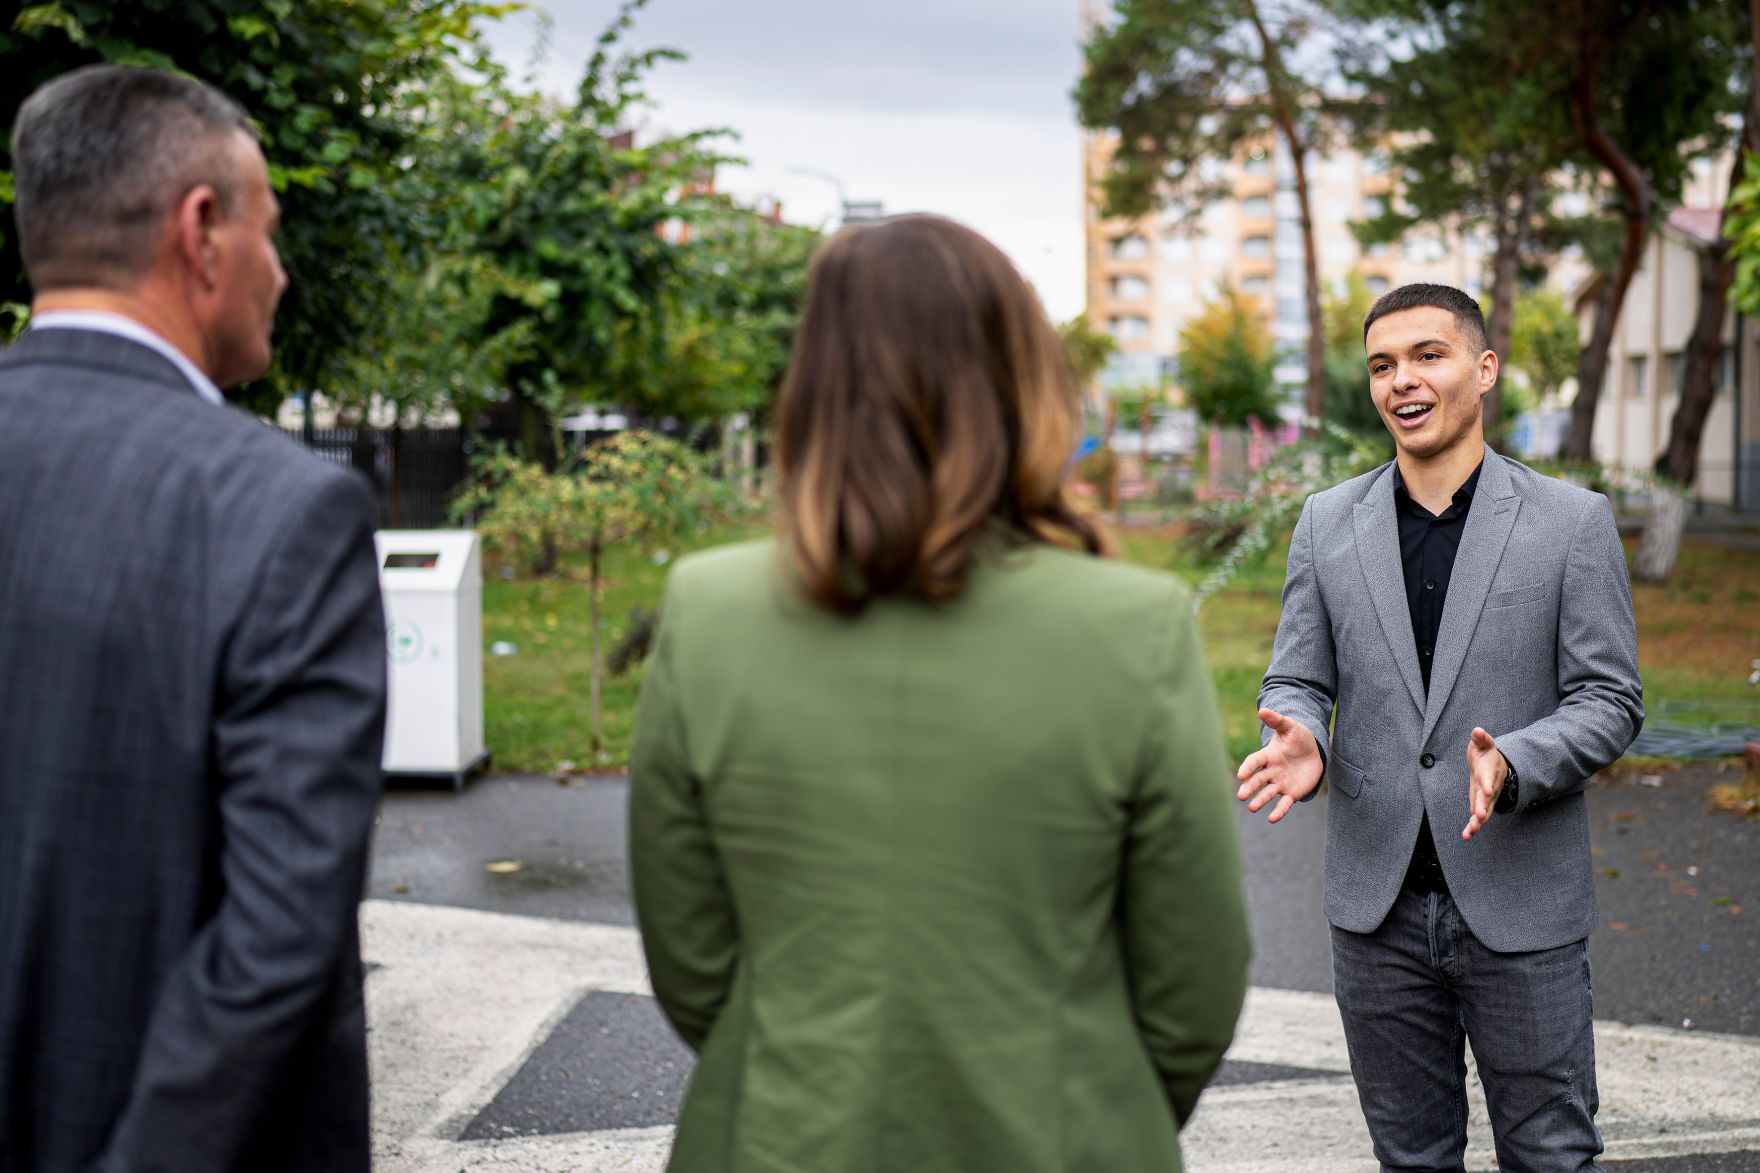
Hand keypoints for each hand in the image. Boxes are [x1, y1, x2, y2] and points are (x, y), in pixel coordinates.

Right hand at [1236, 708, 1323, 823]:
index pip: (1255, 762)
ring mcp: (1280, 783)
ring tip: (1252, 808)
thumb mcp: (1290, 727)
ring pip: (1268, 793)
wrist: (1312, 752)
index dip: (1248, 768)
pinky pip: (1284, 804)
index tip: (1240, 775)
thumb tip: (1262, 710)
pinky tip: (1272, 818)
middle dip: (1250, 787)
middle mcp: (1271, 771)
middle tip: (1241, 796)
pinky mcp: (1291, 793)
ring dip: (1260, 800)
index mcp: (1268, 756)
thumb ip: (1277, 720)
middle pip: (1258, 780)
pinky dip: (1278, 811)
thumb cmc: (1298, 737)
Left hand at [1462, 727, 1506, 841]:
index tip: (1487, 791)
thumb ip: (1480, 738)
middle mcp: (1490, 786)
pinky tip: (1466, 836)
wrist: (1496, 764)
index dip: (1488, 783)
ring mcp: (1487, 797)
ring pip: (1485, 810)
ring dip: (1478, 821)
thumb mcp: (1483, 743)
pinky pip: (1478, 817)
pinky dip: (1473, 826)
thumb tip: (1477, 731)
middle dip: (1483, 807)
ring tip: (1471, 831)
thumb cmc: (1486, 753)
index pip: (1488, 777)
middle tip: (1478, 817)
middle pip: (1487, 798)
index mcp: (1490, 770)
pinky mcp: (1481, 804)